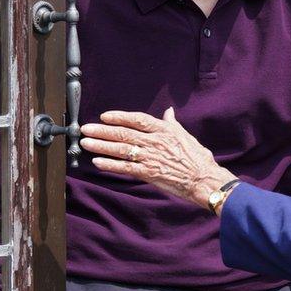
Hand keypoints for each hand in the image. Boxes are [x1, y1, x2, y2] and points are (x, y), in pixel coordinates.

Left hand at [79, 108, 236, 209]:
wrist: (204, 179)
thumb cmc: (198, 158)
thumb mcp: (185, 135)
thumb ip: (172, 124)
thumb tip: (168, 112)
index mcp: (164, 130)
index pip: (138, 119)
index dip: (120, 117)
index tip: (105, 116)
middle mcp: (155, 142)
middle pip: (124, 133)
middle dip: (103, 130)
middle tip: (86, 128)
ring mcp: (150, 158)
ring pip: (121, 149)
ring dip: (101, 146)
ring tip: (86, 143)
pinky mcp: (149, 173)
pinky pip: (125, 168)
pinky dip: (110, 165)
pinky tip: (98, 162)